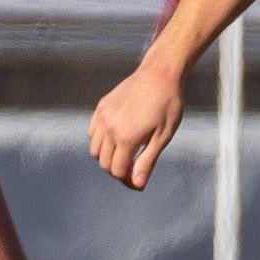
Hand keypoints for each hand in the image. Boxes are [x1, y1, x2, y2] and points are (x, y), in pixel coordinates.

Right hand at [89, 62, 183, 190]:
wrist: (159, 74)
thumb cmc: (167, 105)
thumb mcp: (162, 137)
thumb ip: (147, 162)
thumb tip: (137, 184)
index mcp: (127, 138)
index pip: (118, 170)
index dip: (128, 181)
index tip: (139, 183)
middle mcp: (110, 128)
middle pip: (104, 163)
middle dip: (118, 171)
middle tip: (133, 171)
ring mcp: (103, 117)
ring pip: (95, 150)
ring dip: (107, 158)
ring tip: (124, 155)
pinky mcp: (101, 108)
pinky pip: (93, 133)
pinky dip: (100, 142)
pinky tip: (116, 139)